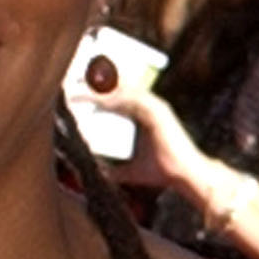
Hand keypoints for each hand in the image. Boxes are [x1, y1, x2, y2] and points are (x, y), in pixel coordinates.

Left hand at [89, 83, 219, 205]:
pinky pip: (132, 99)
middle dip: (97, 85)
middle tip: (73, 81)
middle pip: (120, 89)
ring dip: (101, 88)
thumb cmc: (163, 172)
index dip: (97, 95)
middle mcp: (150, 108)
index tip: (76, 94)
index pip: (118, 99)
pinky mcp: (158, 111)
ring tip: (79, 86)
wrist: (184, 176)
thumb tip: (97, 175)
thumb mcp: (131, 171)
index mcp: (145, 116)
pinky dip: (114, 98)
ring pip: (124, 90)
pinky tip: (96, 99)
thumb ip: (114, 171)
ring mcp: (155, 108)